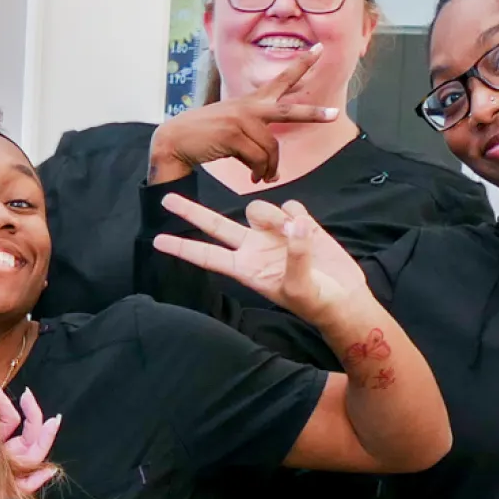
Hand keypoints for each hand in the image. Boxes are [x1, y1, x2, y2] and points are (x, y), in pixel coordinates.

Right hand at [147, 51, 340, 185]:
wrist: (175, 141)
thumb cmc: (204, 136)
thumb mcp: (231, 126)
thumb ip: (254, 134)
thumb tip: (271, 161)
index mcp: (252, 101)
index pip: (282, 79)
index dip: (302, 63)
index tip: (320, 48)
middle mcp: (250, 107)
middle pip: (289, 111)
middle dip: (313, 114)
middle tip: (334, 114)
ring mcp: (242, 120)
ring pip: (271, 149)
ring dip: (269, 169)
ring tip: (265, 178)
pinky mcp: (234, 135)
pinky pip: (257, 160)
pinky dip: (259, 172)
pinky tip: (255, 178)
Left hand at [152, 193, 374, 328]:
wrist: (342, 296)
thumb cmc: (315, 301)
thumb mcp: (300, 286)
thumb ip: (295, 255)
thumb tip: (294, 224)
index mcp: (245, 268)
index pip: (207, 257)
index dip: (183, 248)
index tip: (156, 241)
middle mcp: (253, 248)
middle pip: (216, 226)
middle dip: (191, 211)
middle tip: (166, 198)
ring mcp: (274, 234)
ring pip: (259, 208)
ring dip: (273, 215)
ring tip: (295, 232)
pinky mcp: (298, 223)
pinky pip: (291, 205)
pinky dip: (298, 214)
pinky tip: (308, 228)